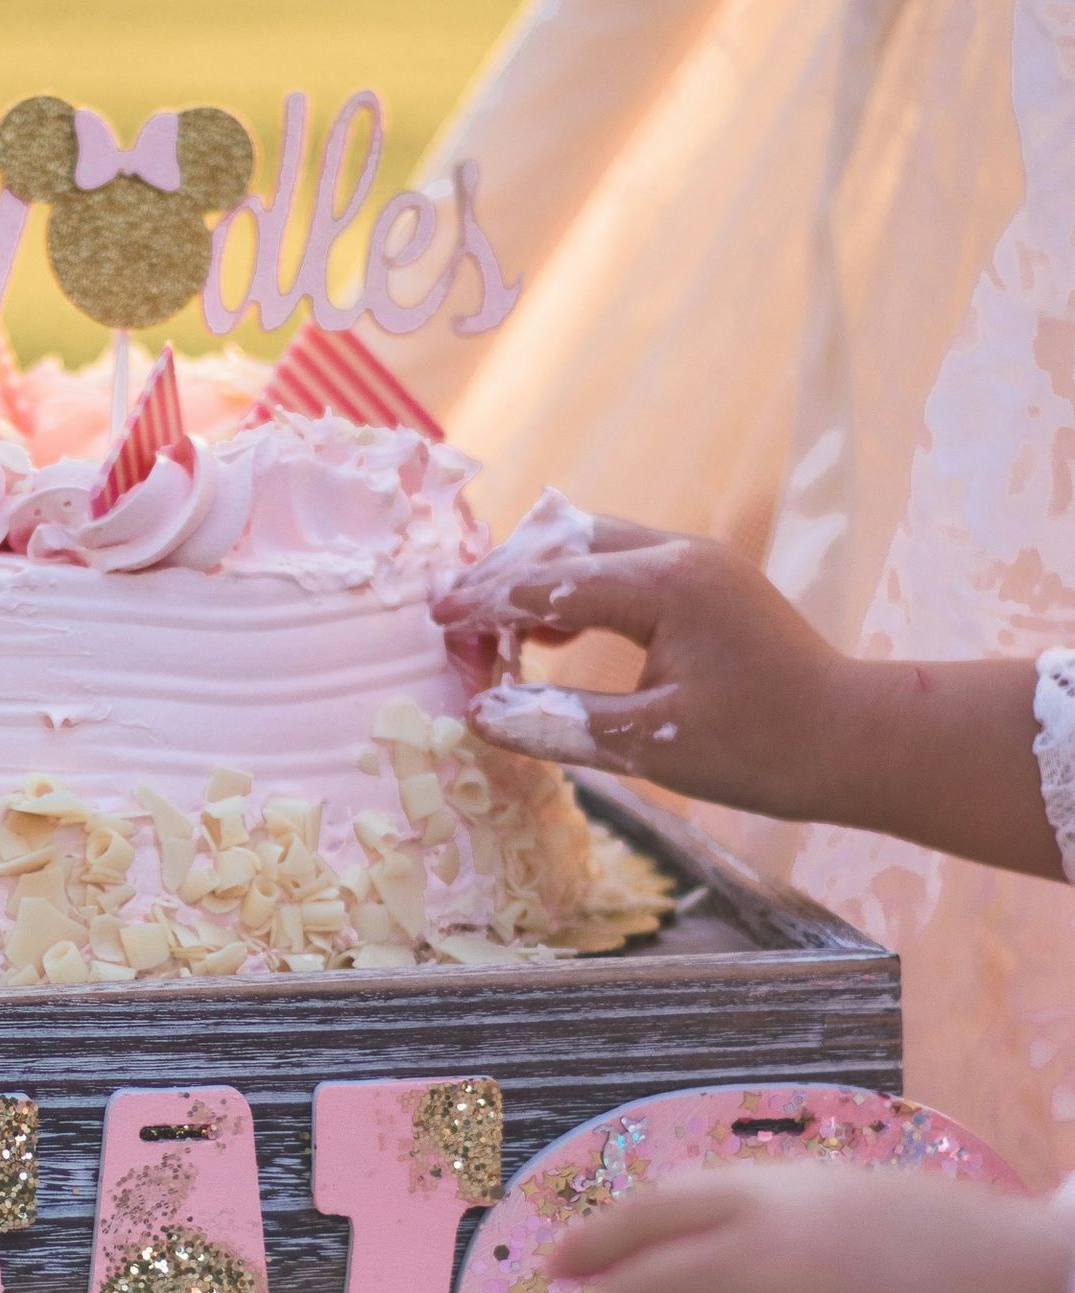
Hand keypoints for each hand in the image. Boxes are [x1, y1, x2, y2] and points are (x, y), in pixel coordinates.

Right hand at [434, 512, 847, 821]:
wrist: (856, 739)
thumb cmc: (765, 749)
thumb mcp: (652, 747)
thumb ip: (560, 723)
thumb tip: (481, 717)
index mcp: (666, 586)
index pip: (550, 583)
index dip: (485, 605)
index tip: (435, 624)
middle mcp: (680, 554)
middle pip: (564, 543)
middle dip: (503, 580)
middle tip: (453, 622)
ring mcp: (698, 560)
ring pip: (592, 545)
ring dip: (538, 579)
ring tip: (491, 626)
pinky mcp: (708, 580)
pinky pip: (623, 564)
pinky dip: (576, 587)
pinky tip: (552, 628)